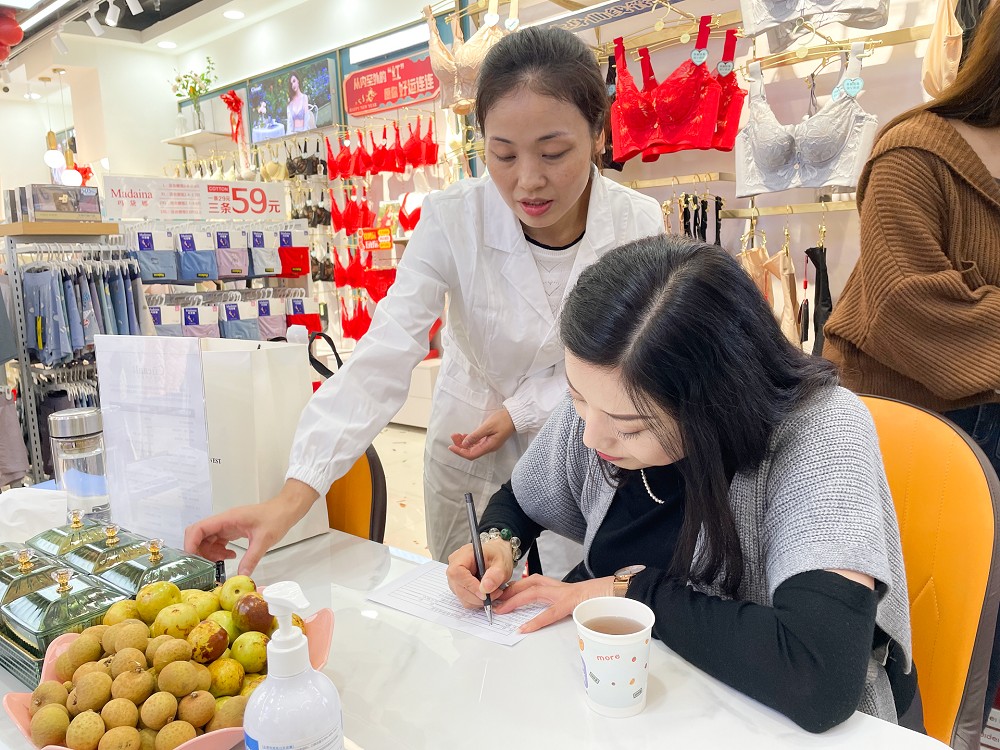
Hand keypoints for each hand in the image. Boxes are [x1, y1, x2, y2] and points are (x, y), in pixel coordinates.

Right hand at [184, 479, 317, 575]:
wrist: (286, 510)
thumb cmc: (276, 518)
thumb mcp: (264, 540)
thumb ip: (251, 558)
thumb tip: (241, 576)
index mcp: (227, 519)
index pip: (199, 528)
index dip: (191, 543)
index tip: (191, 560)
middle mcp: (224, 521)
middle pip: (200, 535)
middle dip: (199, 552)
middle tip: (207, 566)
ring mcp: (228, 525)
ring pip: (208, 540)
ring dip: (211, 553)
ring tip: (223, 562)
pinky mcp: (233, 530)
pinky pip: (218, 541)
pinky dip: (220, 551)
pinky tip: (231, 557)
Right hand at [446, 539, 514, 607]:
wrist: (497, 557)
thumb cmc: (497, 555)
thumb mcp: (502, 563)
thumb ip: (495, 575)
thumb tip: (485, 588)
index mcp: (463, 554)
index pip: (457, 572)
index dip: (470, 585)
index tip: (485, 593)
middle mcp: (454, 565)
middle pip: (459, 587)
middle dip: (478, 596)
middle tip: (495, 593)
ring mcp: (454, 578)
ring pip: (462, 597)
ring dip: (479, 600)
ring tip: (493, 592)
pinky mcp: (458, 587)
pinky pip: (465, 600)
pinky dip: (477, 601)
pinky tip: (486, 593)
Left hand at [448, 408, 515, 460]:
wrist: (514, 416)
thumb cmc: (502, 420)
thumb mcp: (487, 426)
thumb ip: (475, 435)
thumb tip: (464, 443)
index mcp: (489, 446)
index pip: (471, 455)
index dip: (460, 452)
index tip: (451, 446)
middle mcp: (489, 447)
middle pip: (471, 452)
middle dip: (460, 446)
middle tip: (453, 436)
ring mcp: (490, 444)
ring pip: (474, 447)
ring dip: (464, 442)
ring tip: (456, 435)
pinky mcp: (490, 439)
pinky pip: (477, 443)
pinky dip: (470, 440)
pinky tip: (464, 435)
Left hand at [494, 575, 613, 632]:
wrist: (623, 593)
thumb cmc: (605, 600)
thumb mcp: (581, 605)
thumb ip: (566, 609)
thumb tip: (552, 618)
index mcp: (562, 589)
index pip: (534, 583)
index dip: (516, 587)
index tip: (500, 594)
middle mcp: (561, 588)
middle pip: (529, 583)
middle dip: (510, 589)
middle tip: (493, 599)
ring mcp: (567, 594)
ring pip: (535, 591)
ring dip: (516, 599)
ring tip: (501, 609)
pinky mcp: (574, 603)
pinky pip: (551, 613)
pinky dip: (536, 621)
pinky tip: (523, 629)